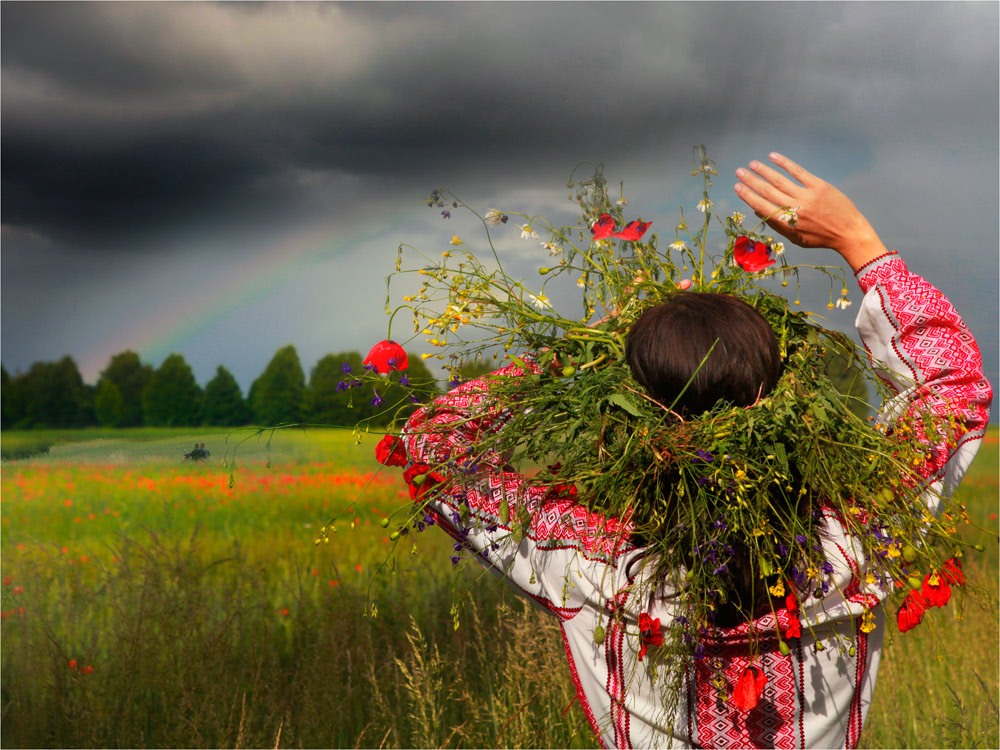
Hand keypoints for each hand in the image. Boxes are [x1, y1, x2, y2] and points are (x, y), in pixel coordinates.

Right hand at [733, 152, 888, 271]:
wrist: (848, 232)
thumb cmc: (820, 238)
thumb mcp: (796, 238)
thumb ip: (777, 226)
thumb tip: (758, 212)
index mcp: (787, 223)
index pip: (762, 206)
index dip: (748, 196)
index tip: (737, 187)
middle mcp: (795, 208)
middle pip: (768, 191)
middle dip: (751, 181)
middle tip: (739, 172)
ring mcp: (807, 196)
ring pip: (780, 180)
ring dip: (764, 171)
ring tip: (752, 164)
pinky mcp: (819, 186)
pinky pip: (798, 172)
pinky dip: (785, 164)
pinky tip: (773, 157)